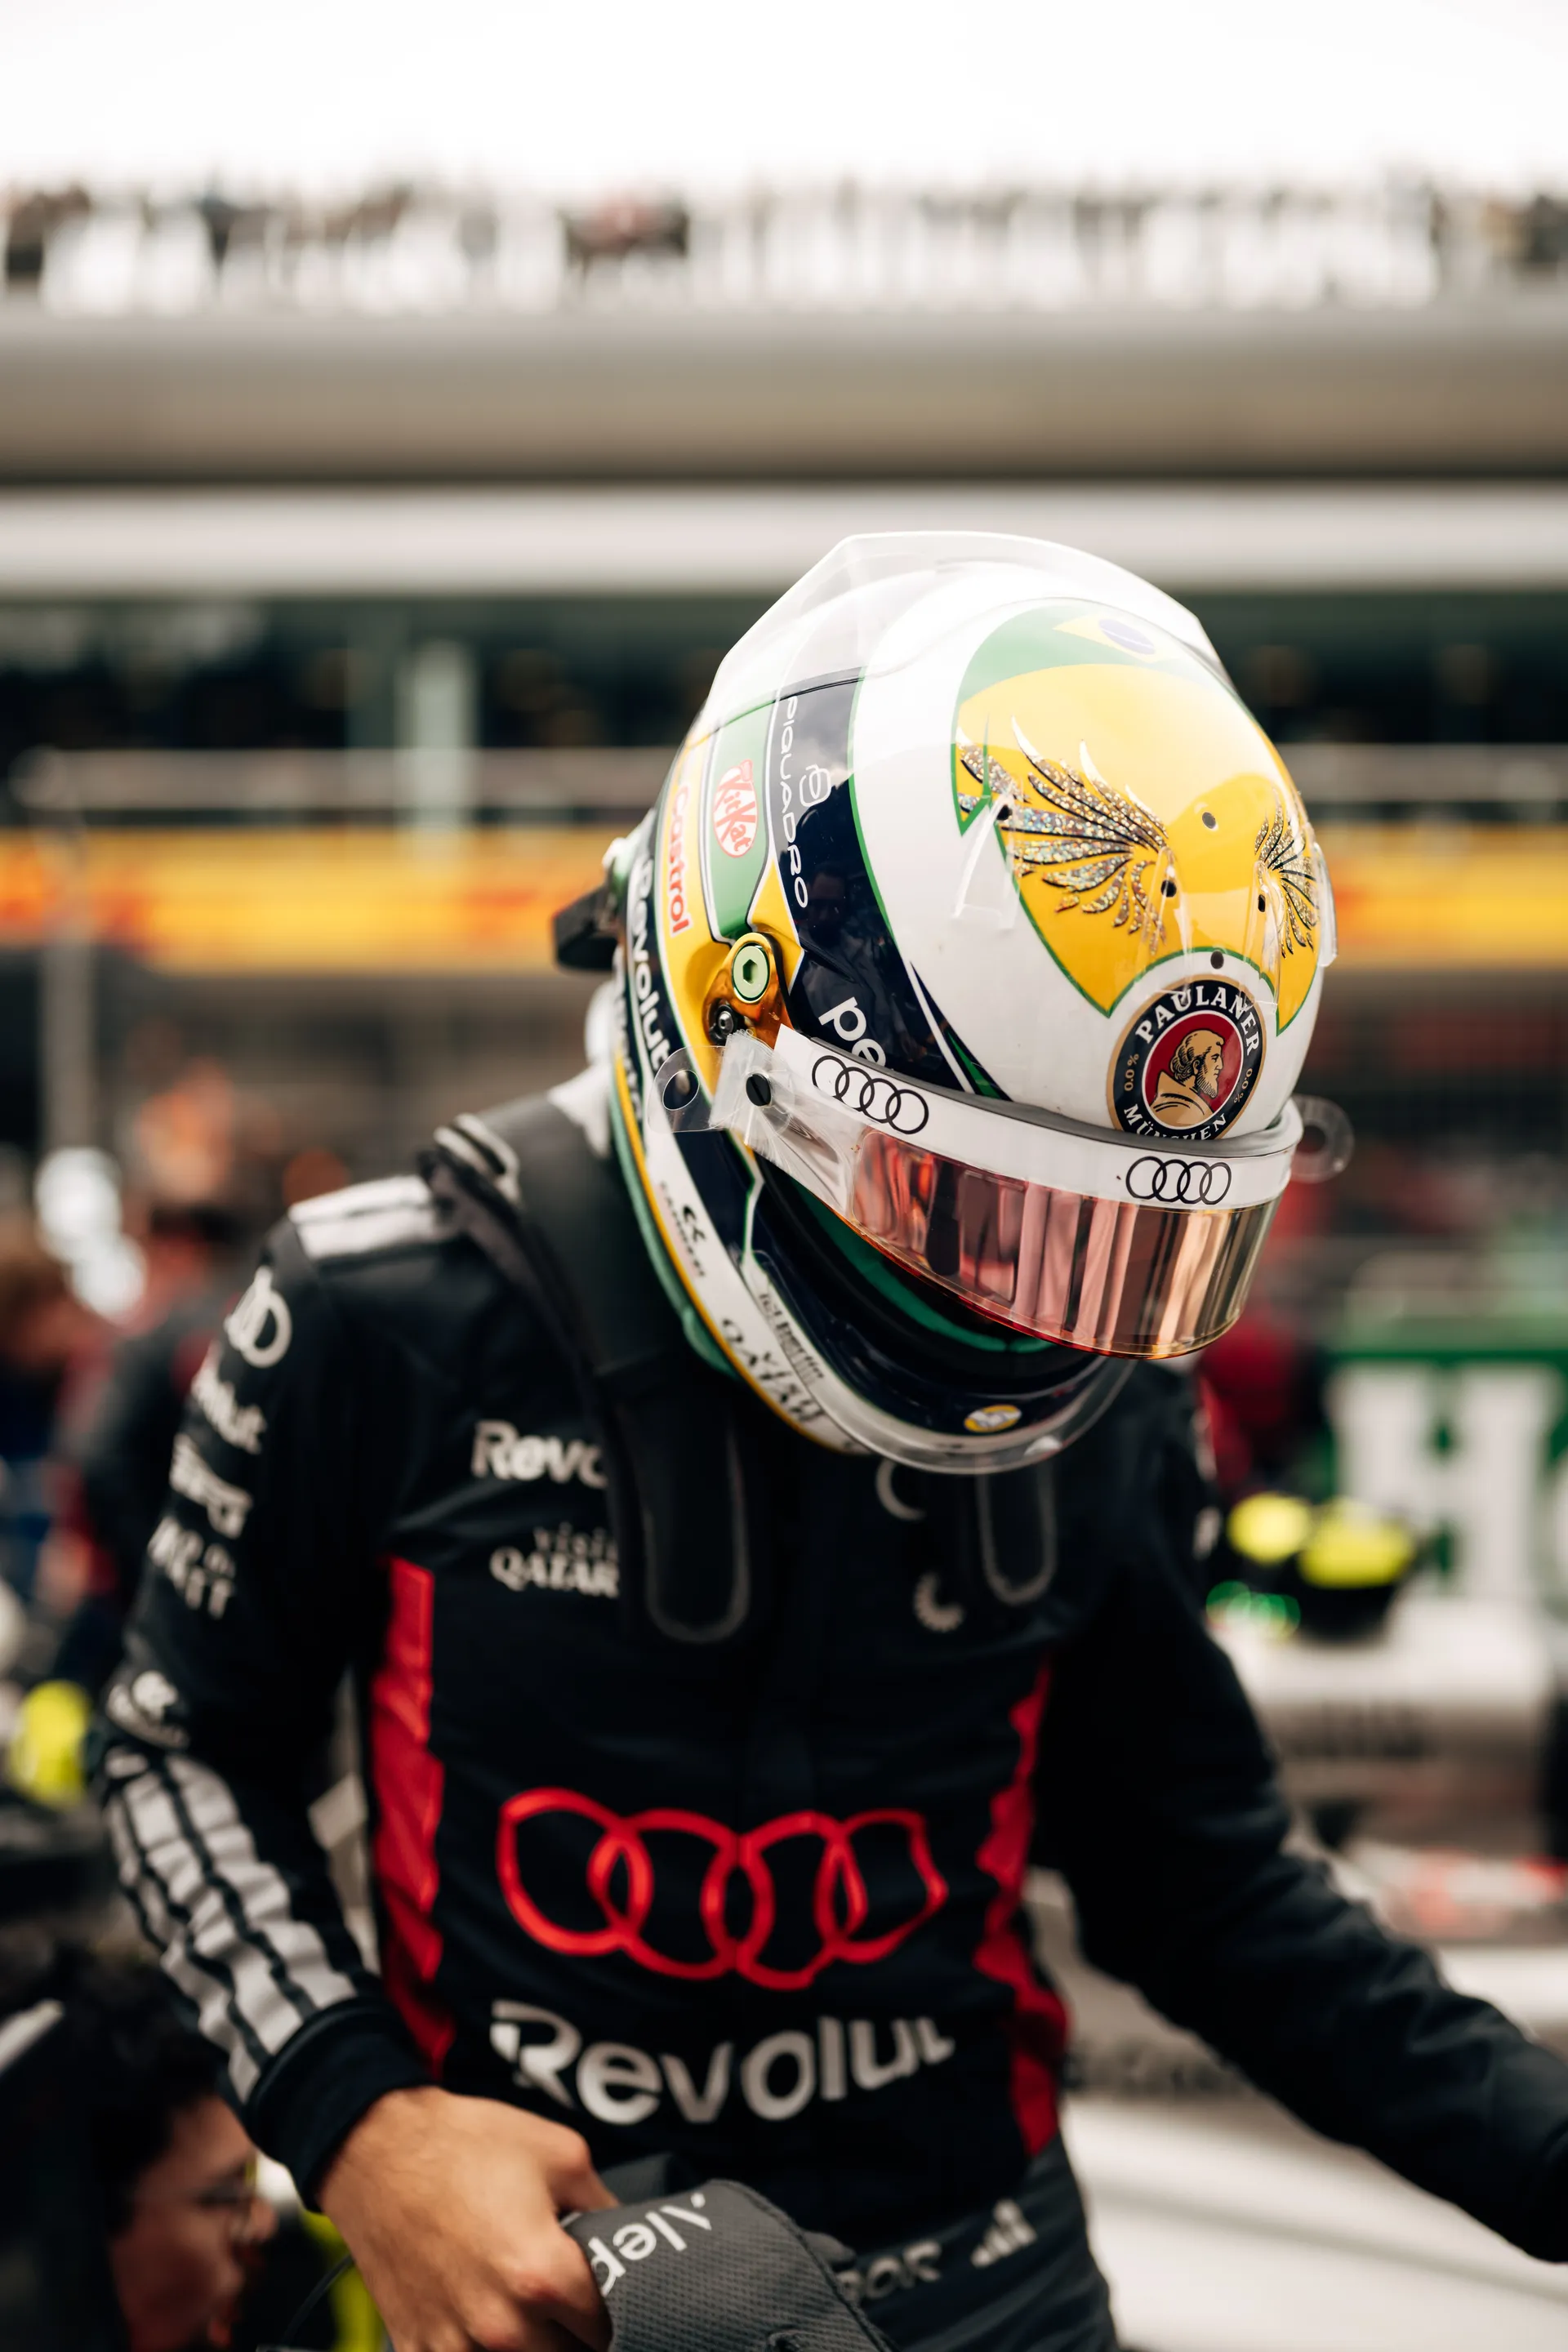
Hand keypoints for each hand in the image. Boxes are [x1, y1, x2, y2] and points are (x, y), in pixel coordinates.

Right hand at [319, 2085, 612, 2351]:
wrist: (377, 2152)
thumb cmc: (465, 2146)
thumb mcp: (561, 2154)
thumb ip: (607, 2210)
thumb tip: (632, 2245)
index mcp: (543, 2276)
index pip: (613, 2328)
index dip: (624, 2308)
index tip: (618, 2293)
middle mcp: (502, 2327)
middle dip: (583, 2333)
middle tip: (577, 2300)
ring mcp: (456, 2349)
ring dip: (540, 2344)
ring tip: (537, 2309)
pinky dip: (487, 2348)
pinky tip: (490, 2317)